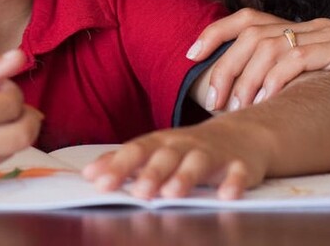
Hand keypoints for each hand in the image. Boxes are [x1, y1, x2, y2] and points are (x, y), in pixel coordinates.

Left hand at [81, 116, 264, 199]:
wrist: (241, 135)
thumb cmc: (187, 148)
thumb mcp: (156, 150)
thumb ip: (124, 162)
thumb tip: (88, 173)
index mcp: (161, 142)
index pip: (136, 150)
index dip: (117, 165)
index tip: (98, 181)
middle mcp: (185, 145)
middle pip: (166, 156)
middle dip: (152, 172)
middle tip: (138, 191)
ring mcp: (213, 153)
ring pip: (198, 162)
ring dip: (185, 176)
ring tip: (172, 193)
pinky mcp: (240, 164)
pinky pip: (238, 172)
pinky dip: (234, 182)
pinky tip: (227, 195)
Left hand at [188, 9, 329, 108]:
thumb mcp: (288, 89)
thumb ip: (260, 79)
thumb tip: (211, 88)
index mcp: (294, 28)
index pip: (246, 18)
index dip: (215, 33)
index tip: (191, 56)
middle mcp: (311, 25)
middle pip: (253, 34)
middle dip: (227, 67)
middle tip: (216, 100)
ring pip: (273, 46)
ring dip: (250, 79)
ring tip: (242, 106)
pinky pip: (299, 58)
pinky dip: (277, 79)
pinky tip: (267, 99)